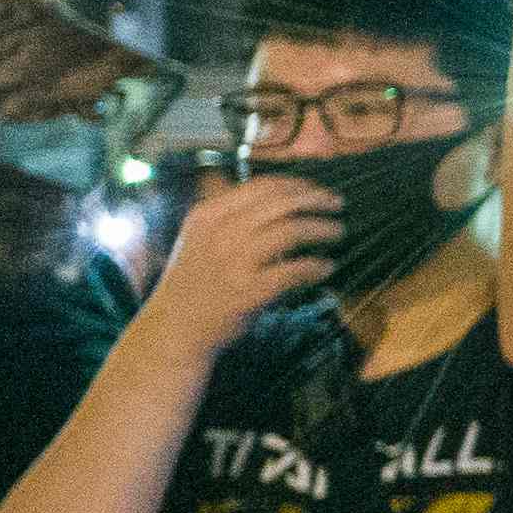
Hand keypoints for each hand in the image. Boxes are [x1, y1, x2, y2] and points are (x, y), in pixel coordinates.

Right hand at [146, 171, 341, 348]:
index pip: (261, 186)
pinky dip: (315, 266)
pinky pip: (293, 270)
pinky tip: (326, 268)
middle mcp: (219, 232)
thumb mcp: (201, 238)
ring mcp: (233, 261)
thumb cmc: (195, 283)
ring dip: (321, 228)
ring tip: (338, 232)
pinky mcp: (248, 291)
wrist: (174, 328)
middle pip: (280, 202)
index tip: (316, 190)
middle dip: (316, 199)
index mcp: (208, 214)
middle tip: (337, 204)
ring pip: (290, 230)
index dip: (297, 184)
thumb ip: (232, 217)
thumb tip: (280, 200)